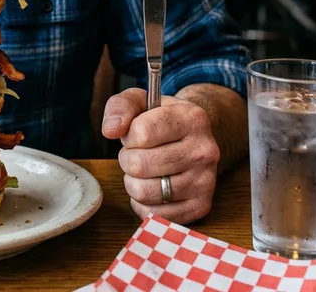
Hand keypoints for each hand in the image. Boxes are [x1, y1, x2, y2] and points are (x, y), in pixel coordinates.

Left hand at [101, 88, 219, 223]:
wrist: (193, 137)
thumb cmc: (161, 118)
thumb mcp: (140, 100)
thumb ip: (120, 107)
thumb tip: (110, 130)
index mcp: (191, 118)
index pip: (142, 133)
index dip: (128, 135)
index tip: (134, 133)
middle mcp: (204, 151)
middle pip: (140, 165)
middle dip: (127, 159)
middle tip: (135, 154)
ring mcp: (205, 181)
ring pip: (145, 192)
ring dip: (132, 182)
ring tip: (141, 170)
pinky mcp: (201, 206)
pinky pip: (156, 214)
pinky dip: (142, 203)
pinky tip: (149, 187)